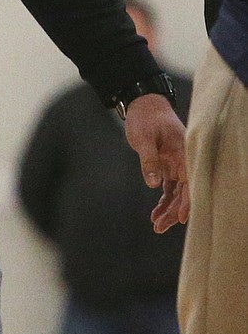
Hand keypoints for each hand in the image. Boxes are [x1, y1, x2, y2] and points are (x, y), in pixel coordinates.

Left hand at [123, 93, 189, 230]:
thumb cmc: (146, 118)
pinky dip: (162, 200)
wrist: (143, 105)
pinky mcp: (167, 166)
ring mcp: (176, 164)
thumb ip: (149, 161)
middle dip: (174, 211)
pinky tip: (155, 213)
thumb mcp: (144, 139)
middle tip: (160, 227)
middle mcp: (183, 160)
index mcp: (183, 152)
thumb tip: (154, 184)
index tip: (184, 217)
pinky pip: (168, 187)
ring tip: (157, 226)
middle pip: (184, 191)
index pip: (191, 181)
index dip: (189, 200)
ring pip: (176, 192)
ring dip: (168, 209)